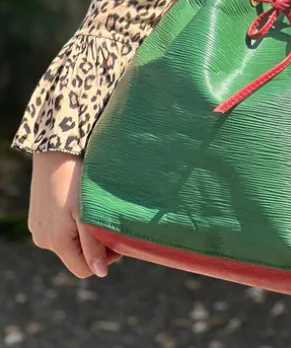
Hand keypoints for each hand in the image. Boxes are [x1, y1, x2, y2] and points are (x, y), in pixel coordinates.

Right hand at [28, 151, 121, 278]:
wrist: (55, 153)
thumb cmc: (75, 181)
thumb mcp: (87, 213)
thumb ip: (93, 245)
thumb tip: (101, 273)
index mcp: (57, 243)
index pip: (83, 270)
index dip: (104, 260)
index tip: (117, 240)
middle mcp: (44, 241)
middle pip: (76, 256)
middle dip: (94, 246)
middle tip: (107, 222)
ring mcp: (38, 230)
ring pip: (68, 243)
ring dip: (82, 234)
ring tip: (92, 210)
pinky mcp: (36, 218)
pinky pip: (58, 230)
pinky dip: (71, 224)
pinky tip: (77, 204)